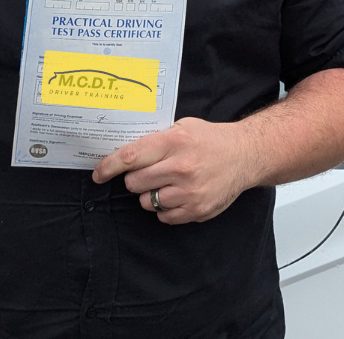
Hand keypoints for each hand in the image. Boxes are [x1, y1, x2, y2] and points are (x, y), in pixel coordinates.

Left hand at [92, 117, 253, 224]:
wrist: (244, 155)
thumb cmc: (210, 140)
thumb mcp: (182, 127)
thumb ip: (155, 139)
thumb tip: (124, 153)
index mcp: (174, 142)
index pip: (131, 157)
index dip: (109, 166)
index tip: (98, 173)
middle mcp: (181, 168)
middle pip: (135, 183)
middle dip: (134, 179)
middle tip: (147, 172)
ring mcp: (190, 192)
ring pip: (147, 202)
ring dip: (149, 194)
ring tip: (165, 182)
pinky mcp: (197, 210)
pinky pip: (164, 216)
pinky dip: (164, 208)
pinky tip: (177, 194)